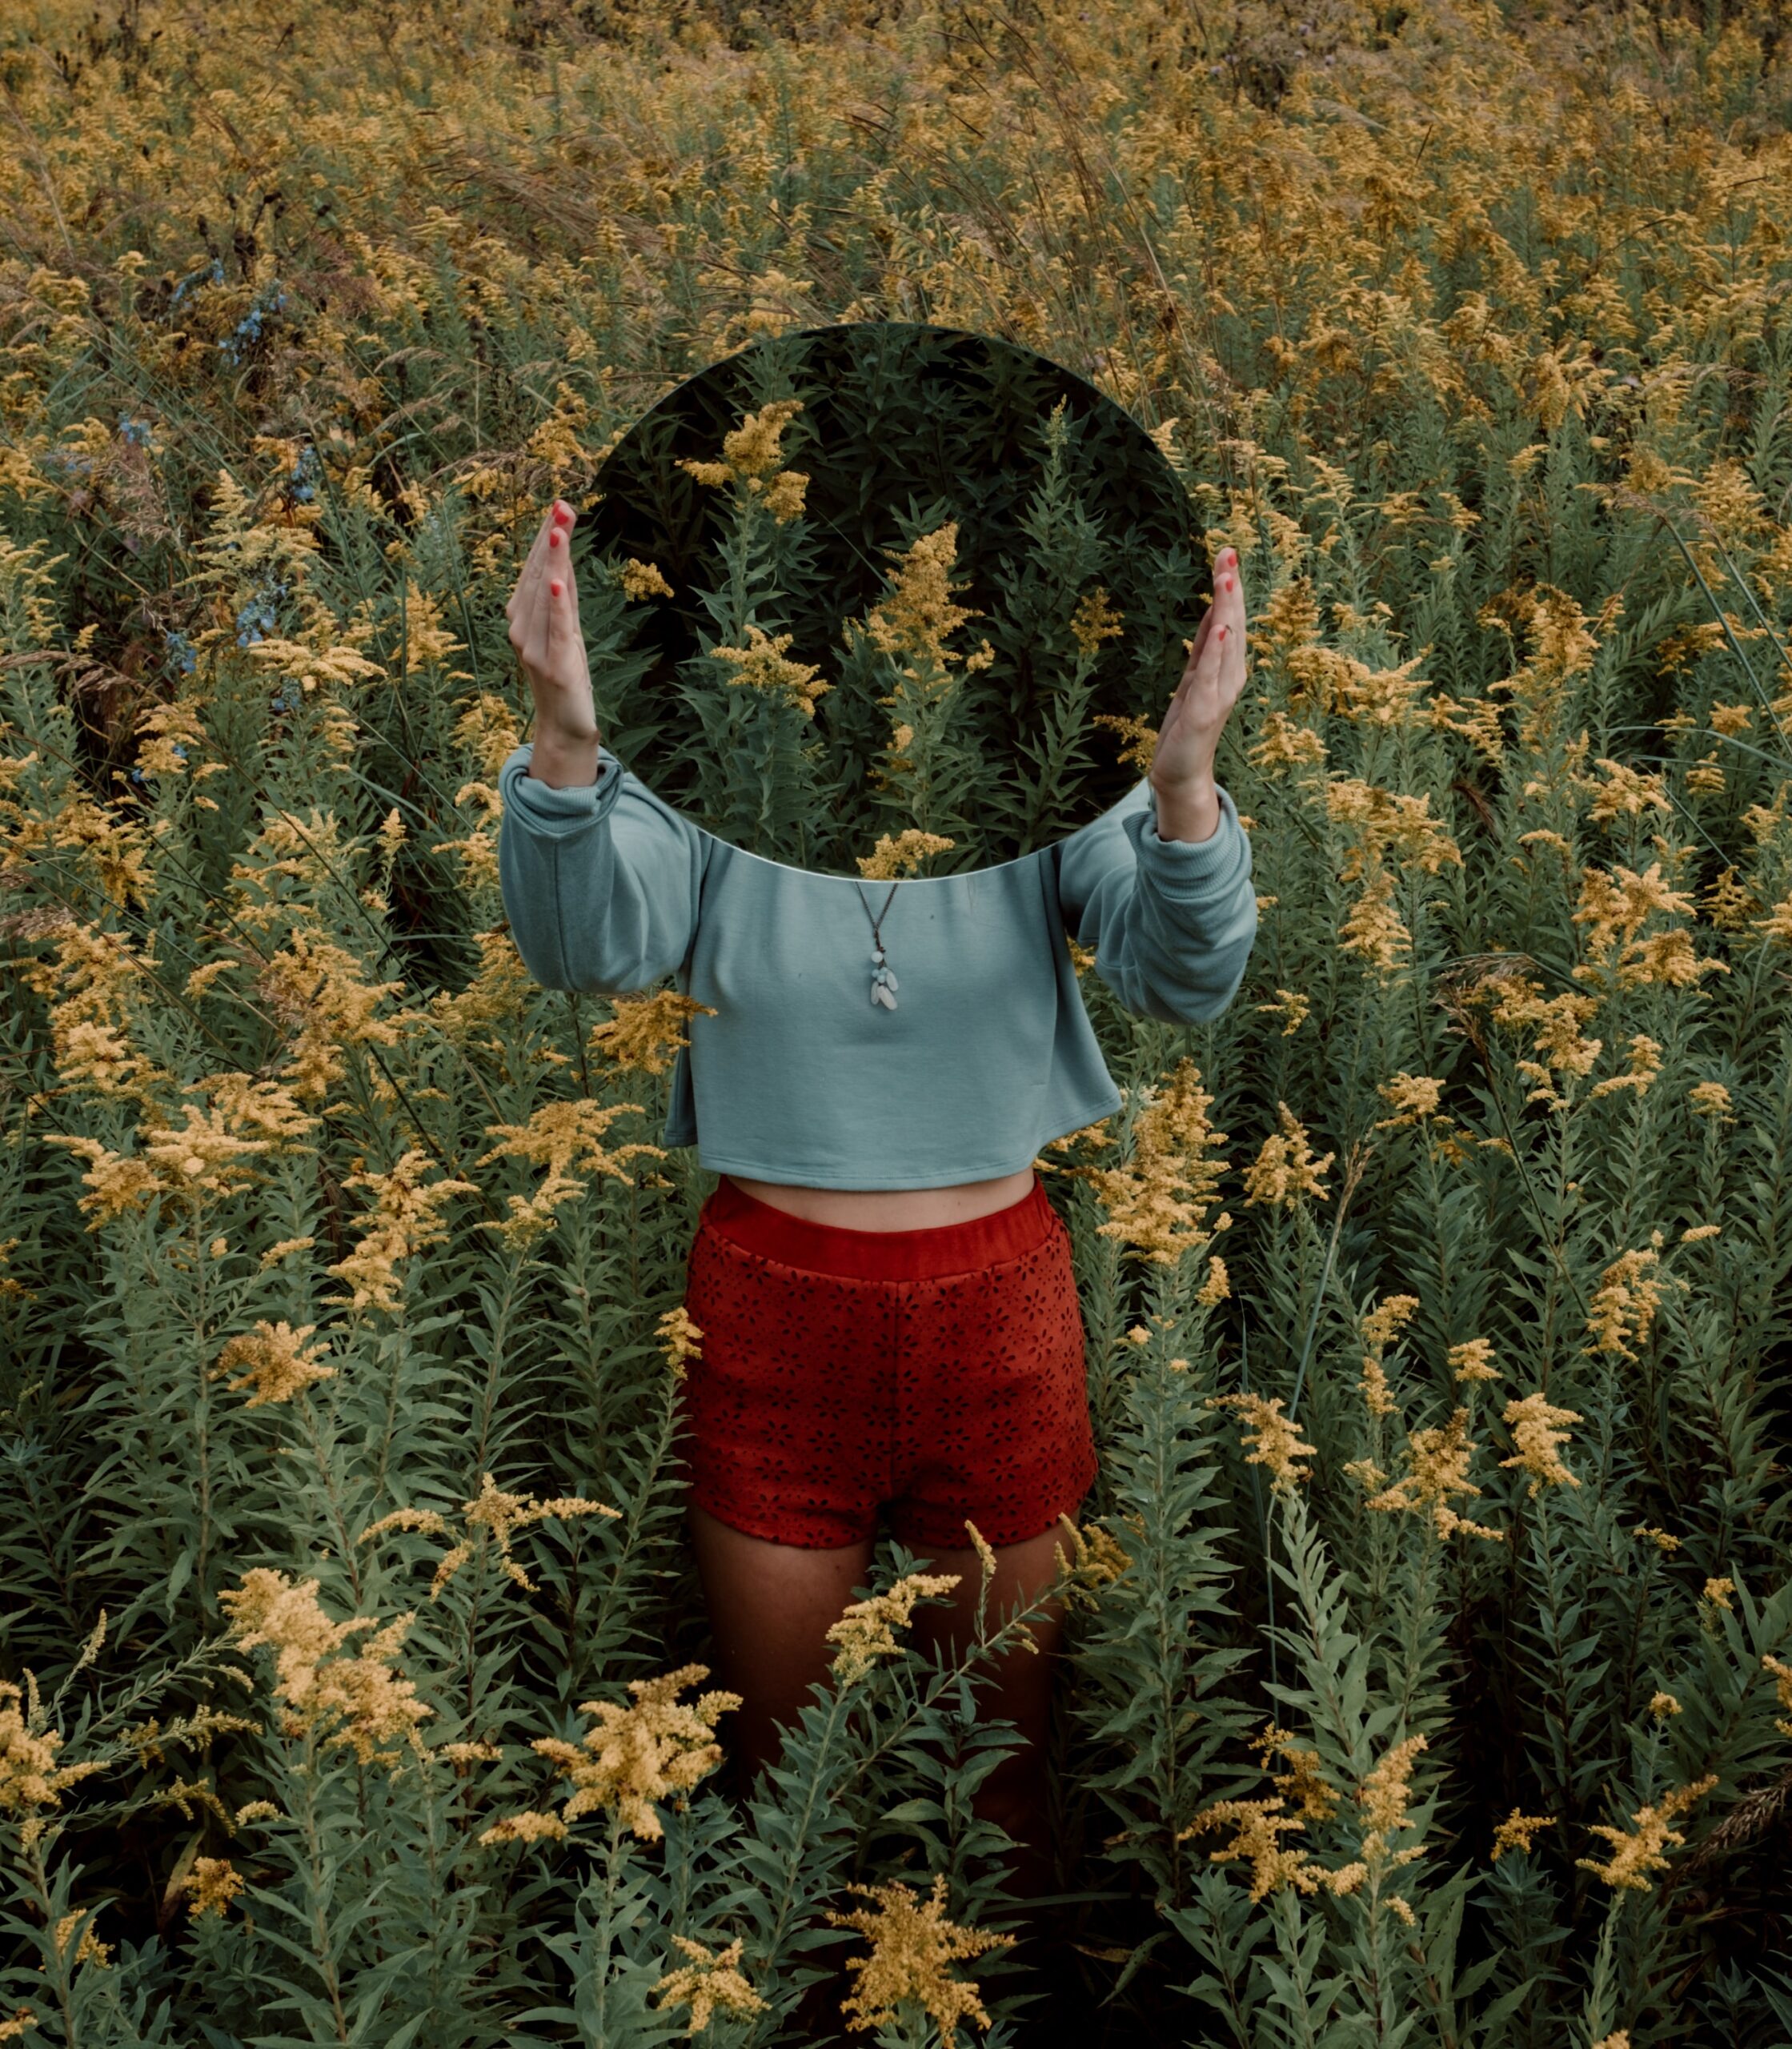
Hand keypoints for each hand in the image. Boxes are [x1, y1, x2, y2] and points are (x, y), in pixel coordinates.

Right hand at [507, 498, 599, 786]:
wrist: (563, 726)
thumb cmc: (565, 674)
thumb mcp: (566, 628)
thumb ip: (565, 593)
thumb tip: (565, 550)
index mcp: (523, 617)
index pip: (536, 569)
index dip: (547, 537)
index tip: (560, 505)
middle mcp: (521, 628)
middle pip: (538, 576)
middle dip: (551, 540)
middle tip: (563, 506)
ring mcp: (534, 648)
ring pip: (544, 596)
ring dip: (553, 562)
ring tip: (559, 531)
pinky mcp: (554, 665)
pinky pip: (555, 630)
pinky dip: (556, 606)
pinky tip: (559, 583)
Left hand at [1150, 545, 1248, 842]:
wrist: (1180, 773)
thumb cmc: (1188, 726)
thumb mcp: (1193, 678)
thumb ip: (1204, 648)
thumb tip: (1213, 612)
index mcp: (1227, 667)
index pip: (1228, 619)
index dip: (1228, 588)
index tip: (1225, 553)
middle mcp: (1230, 677)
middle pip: (1232, 625)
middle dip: (1230, 590)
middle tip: (1228, 554)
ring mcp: (1219, 694)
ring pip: (1225, 644)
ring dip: (1226, 611)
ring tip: (1226, 580)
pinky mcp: (1203, 712)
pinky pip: (1209, 676)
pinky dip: (1215, 652)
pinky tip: (1219, 629)